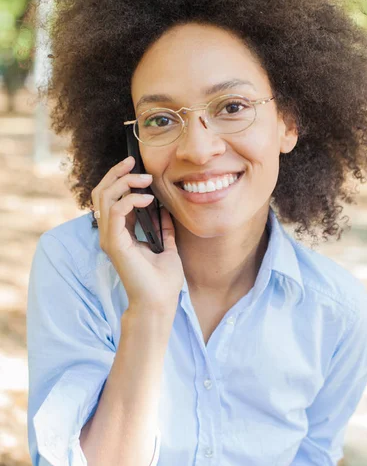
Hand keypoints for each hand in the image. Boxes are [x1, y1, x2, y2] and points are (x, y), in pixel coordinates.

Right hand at [91, 156, 183, 309]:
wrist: (159, 304)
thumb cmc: (162, 282)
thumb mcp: (167, 248)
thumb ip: (163, 230)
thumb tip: (166, 212)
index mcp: (121, 234)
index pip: (111, 199)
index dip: (121, 179)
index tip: (138, 168)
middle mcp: (111, 234)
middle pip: (101, 193)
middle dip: (116, 173)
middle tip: (133, 161)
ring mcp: (110, 238)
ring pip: (103, 198)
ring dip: (123, 182)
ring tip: (145, 179)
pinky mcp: (115, 244)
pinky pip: (115, 211)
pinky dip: (130, 200)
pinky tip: (148, 199)